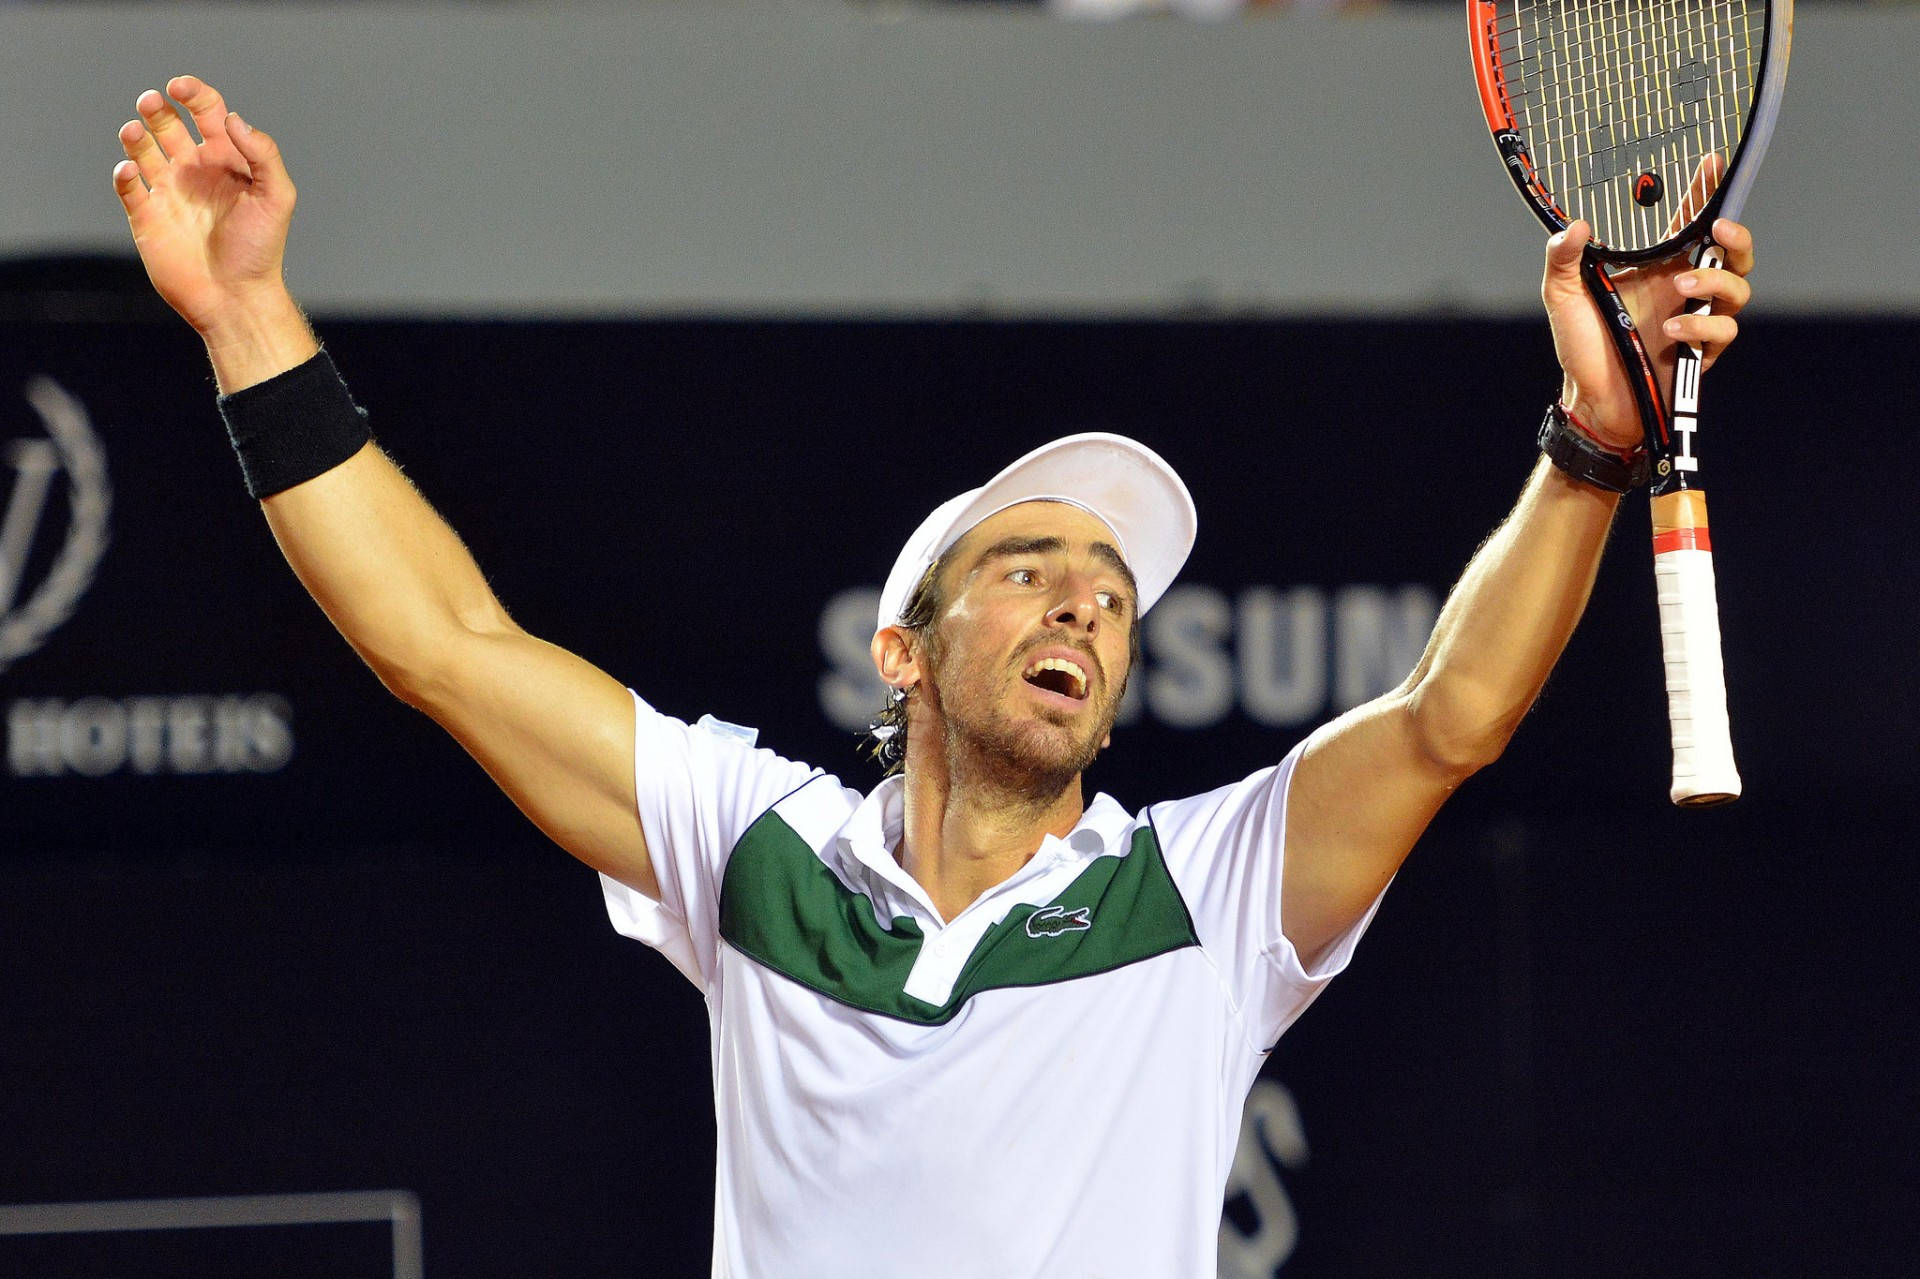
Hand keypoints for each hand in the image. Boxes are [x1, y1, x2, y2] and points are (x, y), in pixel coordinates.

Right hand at [113, 75, 315, 388]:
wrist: (236, 298)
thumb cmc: (261, 250)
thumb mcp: (277, 198)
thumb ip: (262, 154)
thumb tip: (232, 118)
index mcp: (227, 161)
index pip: (207, 113)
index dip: (193, 94)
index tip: (180, 88)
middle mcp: (196, 172)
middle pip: (169, 124)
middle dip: (158, 109)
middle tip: (152, 103)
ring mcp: (170, 193)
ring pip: (143, 150)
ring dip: (136, 135)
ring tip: (135, 132)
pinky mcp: (147, 217)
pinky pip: (127, 187)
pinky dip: (124, 173)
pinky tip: (131, 171)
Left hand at [1542, 202, 1754, 454]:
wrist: (1592, 400)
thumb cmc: (1581, 347)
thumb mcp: (1563, 298)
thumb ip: (1563, 261)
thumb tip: (1574, 226)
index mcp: (1659, 268)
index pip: (1691, 221)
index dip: (1705, 192)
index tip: (1711, 163)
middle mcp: (1684, 289)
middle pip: (1735, 252)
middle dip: (1737, 235)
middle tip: (1717, 227)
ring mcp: (1697, 320)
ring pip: (1738, 287)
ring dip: (1714, 280)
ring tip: (1679, 287)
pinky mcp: (1701, 353)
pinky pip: (1723, 331)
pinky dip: (1702, 326)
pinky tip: (1672, 329)